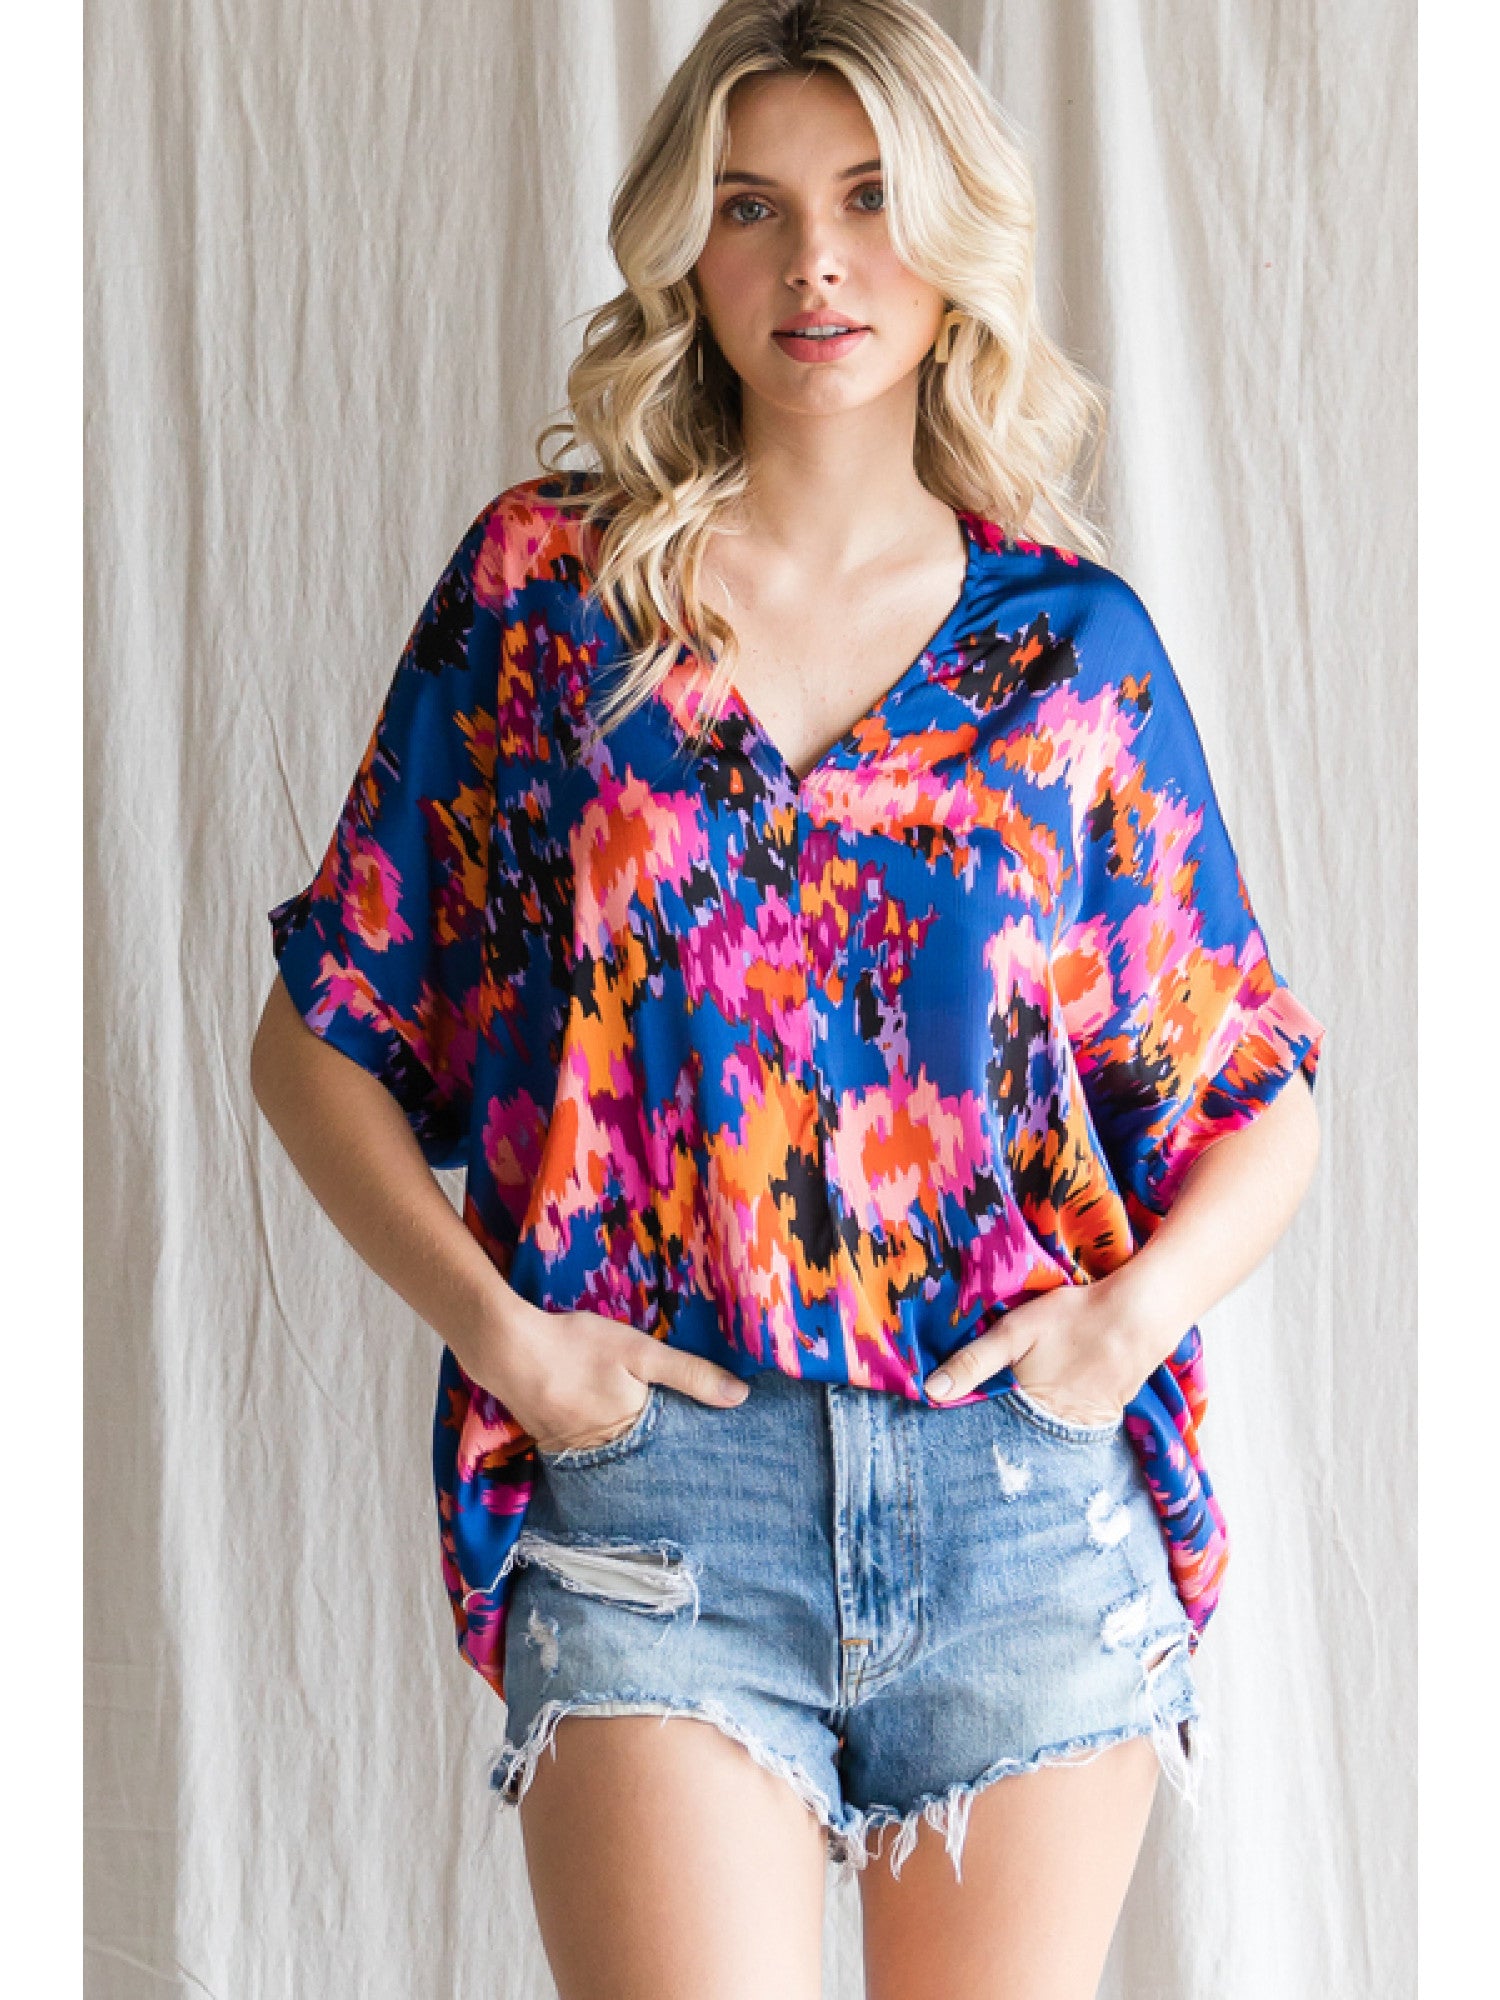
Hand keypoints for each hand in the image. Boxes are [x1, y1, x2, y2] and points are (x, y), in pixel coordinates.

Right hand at [458, 1295, 749, 1454]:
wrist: (508, 1349)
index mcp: (633, 1433)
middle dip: (662, 1455)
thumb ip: (690, 1374)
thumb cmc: (579, 1347)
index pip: (673, 1447)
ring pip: (614, 1457)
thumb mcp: (641, 1352)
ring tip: (652, 1447)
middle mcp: (604, 1453)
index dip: (691, 1442)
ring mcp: (575, 1452)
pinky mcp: (551, 1442)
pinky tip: (604, 1431)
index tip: (715, 1444)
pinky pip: (586, 1452)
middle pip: (643, 1458)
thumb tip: (740, 1398)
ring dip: (630, 1453)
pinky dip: (599, 1445)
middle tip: (686, 1450)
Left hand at [926, 1285, 1143, 1426]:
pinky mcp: (1097, 1424)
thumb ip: (973, 1362)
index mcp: (1025, 1412)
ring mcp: (1078, 1431)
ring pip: (1039, 1446)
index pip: (986, 1439)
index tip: (943, 1438)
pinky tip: (1038, 1425)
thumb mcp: (1014, 1332)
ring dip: (1021, 1442)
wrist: (1138, 1319)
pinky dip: (1049, 1435)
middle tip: (967, 1448)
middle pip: (1013, 1447)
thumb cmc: (1072, 1320)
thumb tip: (930, 1391)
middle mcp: (1052, 1432)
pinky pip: (1065, 1440)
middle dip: (992, 1445)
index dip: (965, 1437)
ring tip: (997, 1441)